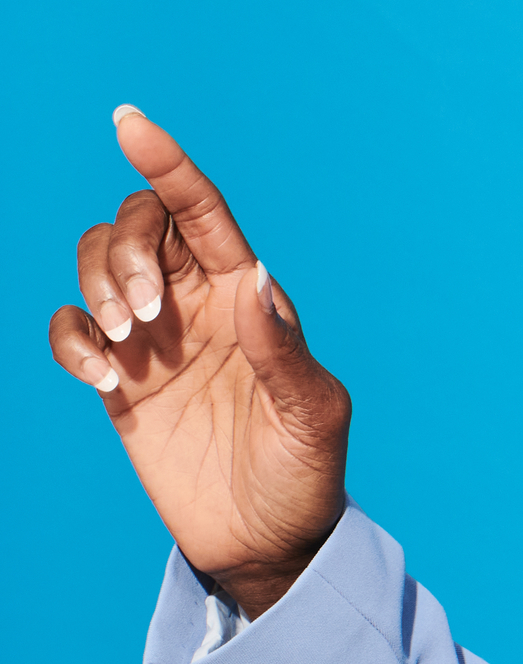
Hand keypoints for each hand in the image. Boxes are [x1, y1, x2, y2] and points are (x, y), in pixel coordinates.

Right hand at [47, 107, 350, 618]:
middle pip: (136, 225)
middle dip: (125, 249)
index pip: (203, 212)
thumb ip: (281, 348)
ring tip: (129, 342)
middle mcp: (197, 304)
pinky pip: (70, 328)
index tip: (128, 121)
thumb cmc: (307, 474)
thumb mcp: (312, 413)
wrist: (269, 542)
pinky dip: (70, 338)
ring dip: (96, 284)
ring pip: (95, 264)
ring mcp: (153, 339)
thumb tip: (252, 278)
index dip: (168, 164)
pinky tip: (101, 378)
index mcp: (249, 296)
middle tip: (147, 314)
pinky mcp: (116, 379)